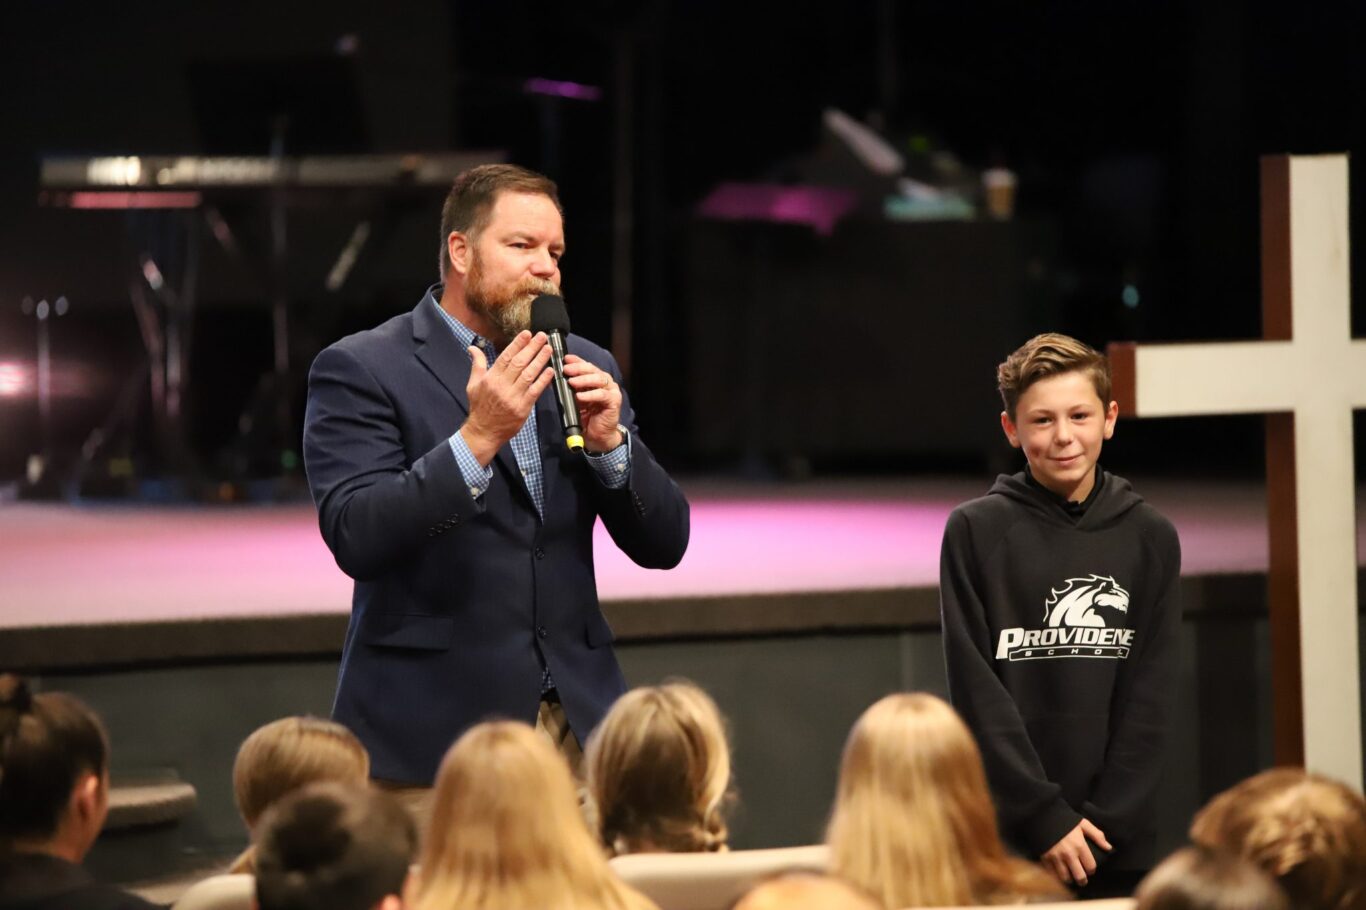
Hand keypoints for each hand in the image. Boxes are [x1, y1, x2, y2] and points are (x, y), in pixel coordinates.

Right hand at [459, 331, 553, 464]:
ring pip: (528, 374)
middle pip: (519, 362)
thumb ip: (477, 365)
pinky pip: (535, 391)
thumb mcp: (473, 385)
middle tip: (543, 336)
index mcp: (490, 378)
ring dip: (540, 360)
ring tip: (548, 349)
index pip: (506, 357)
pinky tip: (550, 370)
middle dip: (532, 348)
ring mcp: (513, 397)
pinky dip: (543, 380)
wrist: (484, 431)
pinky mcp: (522, 408)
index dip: (517, 344)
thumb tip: (472, 348)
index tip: (527, 333)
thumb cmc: (479, 407)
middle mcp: (501, 386)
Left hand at [563, 354, 622, 451]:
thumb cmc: (587, 417)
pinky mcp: (614, 402)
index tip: (565, 359)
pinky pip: (602, 395)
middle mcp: (606, 382)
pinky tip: (580, 396)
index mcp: (596, 379)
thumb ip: (571, 388)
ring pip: (598, 380)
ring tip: (571, 382)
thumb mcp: (575, 399)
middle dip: (578, 368)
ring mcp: (611, 391)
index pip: (586, 366)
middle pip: (593, 370)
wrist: (597, 436)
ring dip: (584, 380)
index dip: (576, 361)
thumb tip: (556, 378)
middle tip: (566, 369)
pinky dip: (590, 395)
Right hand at [1041, 819, 1110, 886]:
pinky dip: (1057, 876)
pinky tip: (1059, 873)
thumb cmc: (1065, 819)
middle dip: (1083, 880)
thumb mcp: (1083, 824)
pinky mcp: (1045, 858)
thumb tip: (1109, 848)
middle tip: (1082, 879)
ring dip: (1069, 879)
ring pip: (1066, 878)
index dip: (1092, 870)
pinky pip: (1052, 874)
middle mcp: (1068, 854)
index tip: (1090, 869)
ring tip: (1070, 877)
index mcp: (1079, 845)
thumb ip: (1097, 836)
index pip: (1091, 867)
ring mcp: (1056, 857)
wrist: (1042, 814)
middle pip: (1079, 876)